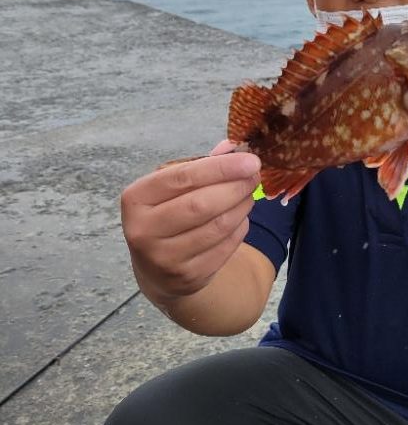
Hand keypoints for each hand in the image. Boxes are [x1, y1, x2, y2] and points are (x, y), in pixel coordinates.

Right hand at [121, 141, 260, 301]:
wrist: (156, 269)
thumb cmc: (166, 214)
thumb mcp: (172, 187)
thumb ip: (201, 165)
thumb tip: (234, 148)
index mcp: (136, 199)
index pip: (183, 177)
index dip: (221, 168)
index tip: (251, 161)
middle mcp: (144, 230)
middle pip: (201, 204)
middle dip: (236, 187)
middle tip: (255, 177)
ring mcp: (164, 258)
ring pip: (218, 226)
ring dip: (242, 206)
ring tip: (249, 194)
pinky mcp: (187, 277)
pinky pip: (226, 246)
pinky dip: (240, 227)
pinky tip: (241, 217)